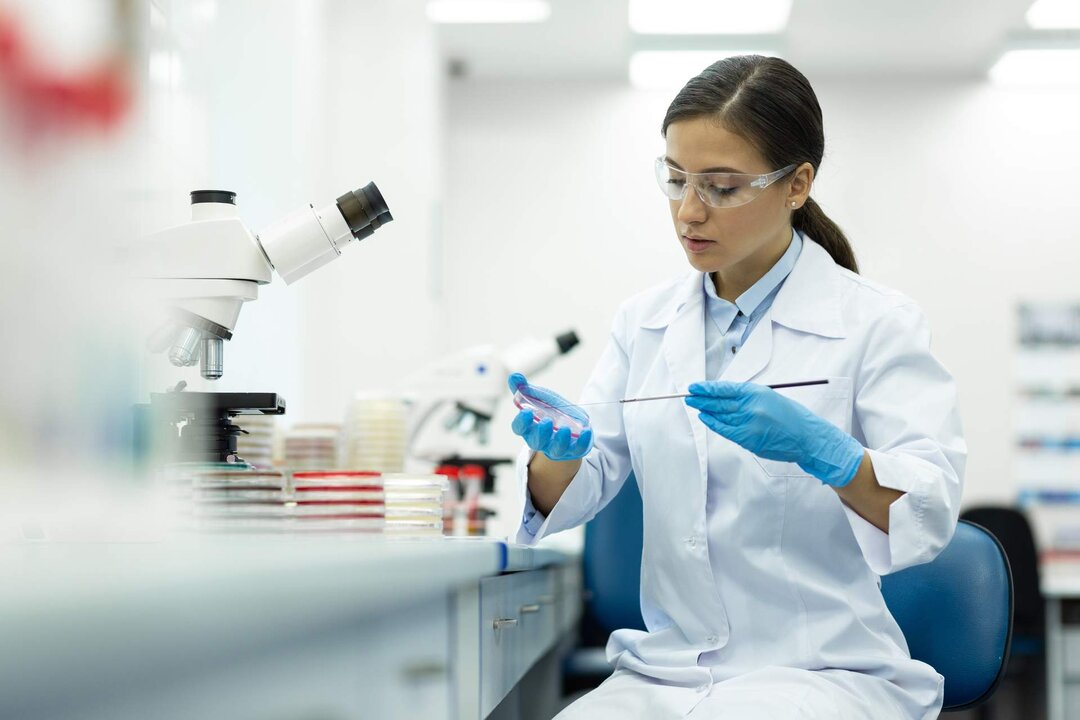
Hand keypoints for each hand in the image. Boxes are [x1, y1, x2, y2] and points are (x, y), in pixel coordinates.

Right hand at [508, 373, 592, 460]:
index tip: (526, 412)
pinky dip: (582, 442)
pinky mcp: (573, 449)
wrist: (567, 428)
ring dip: (560, 440)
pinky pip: (577, 449)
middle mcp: (541, 440)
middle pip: (536, 441)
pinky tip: (586, 431)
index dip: (521, 422)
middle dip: (541, 433)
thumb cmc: (548, 412)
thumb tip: (514, 376)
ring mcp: (557, 446)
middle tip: (547, 421)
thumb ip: (524, 389)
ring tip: (565, 429)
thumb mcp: (537, 399)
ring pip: (556, 449)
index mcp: (528, 427)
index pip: (519, 428)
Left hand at [684, 381, 863, 487]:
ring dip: (705, 411)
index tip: (694, 387)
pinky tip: (705, 419)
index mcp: (756, 393)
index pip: (725, 389)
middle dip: (702, 399)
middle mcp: (751, 407)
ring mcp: (749, 424)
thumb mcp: (769, 397)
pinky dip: (714, 424)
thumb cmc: (790, 415)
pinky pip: (726, 430)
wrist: (807, 437)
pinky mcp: (748, 439)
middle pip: (719, 402)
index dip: (707, 388)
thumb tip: (724, 397)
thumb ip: (747, 397)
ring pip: (720, 416)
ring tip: (694, 406)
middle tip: (689, 397)